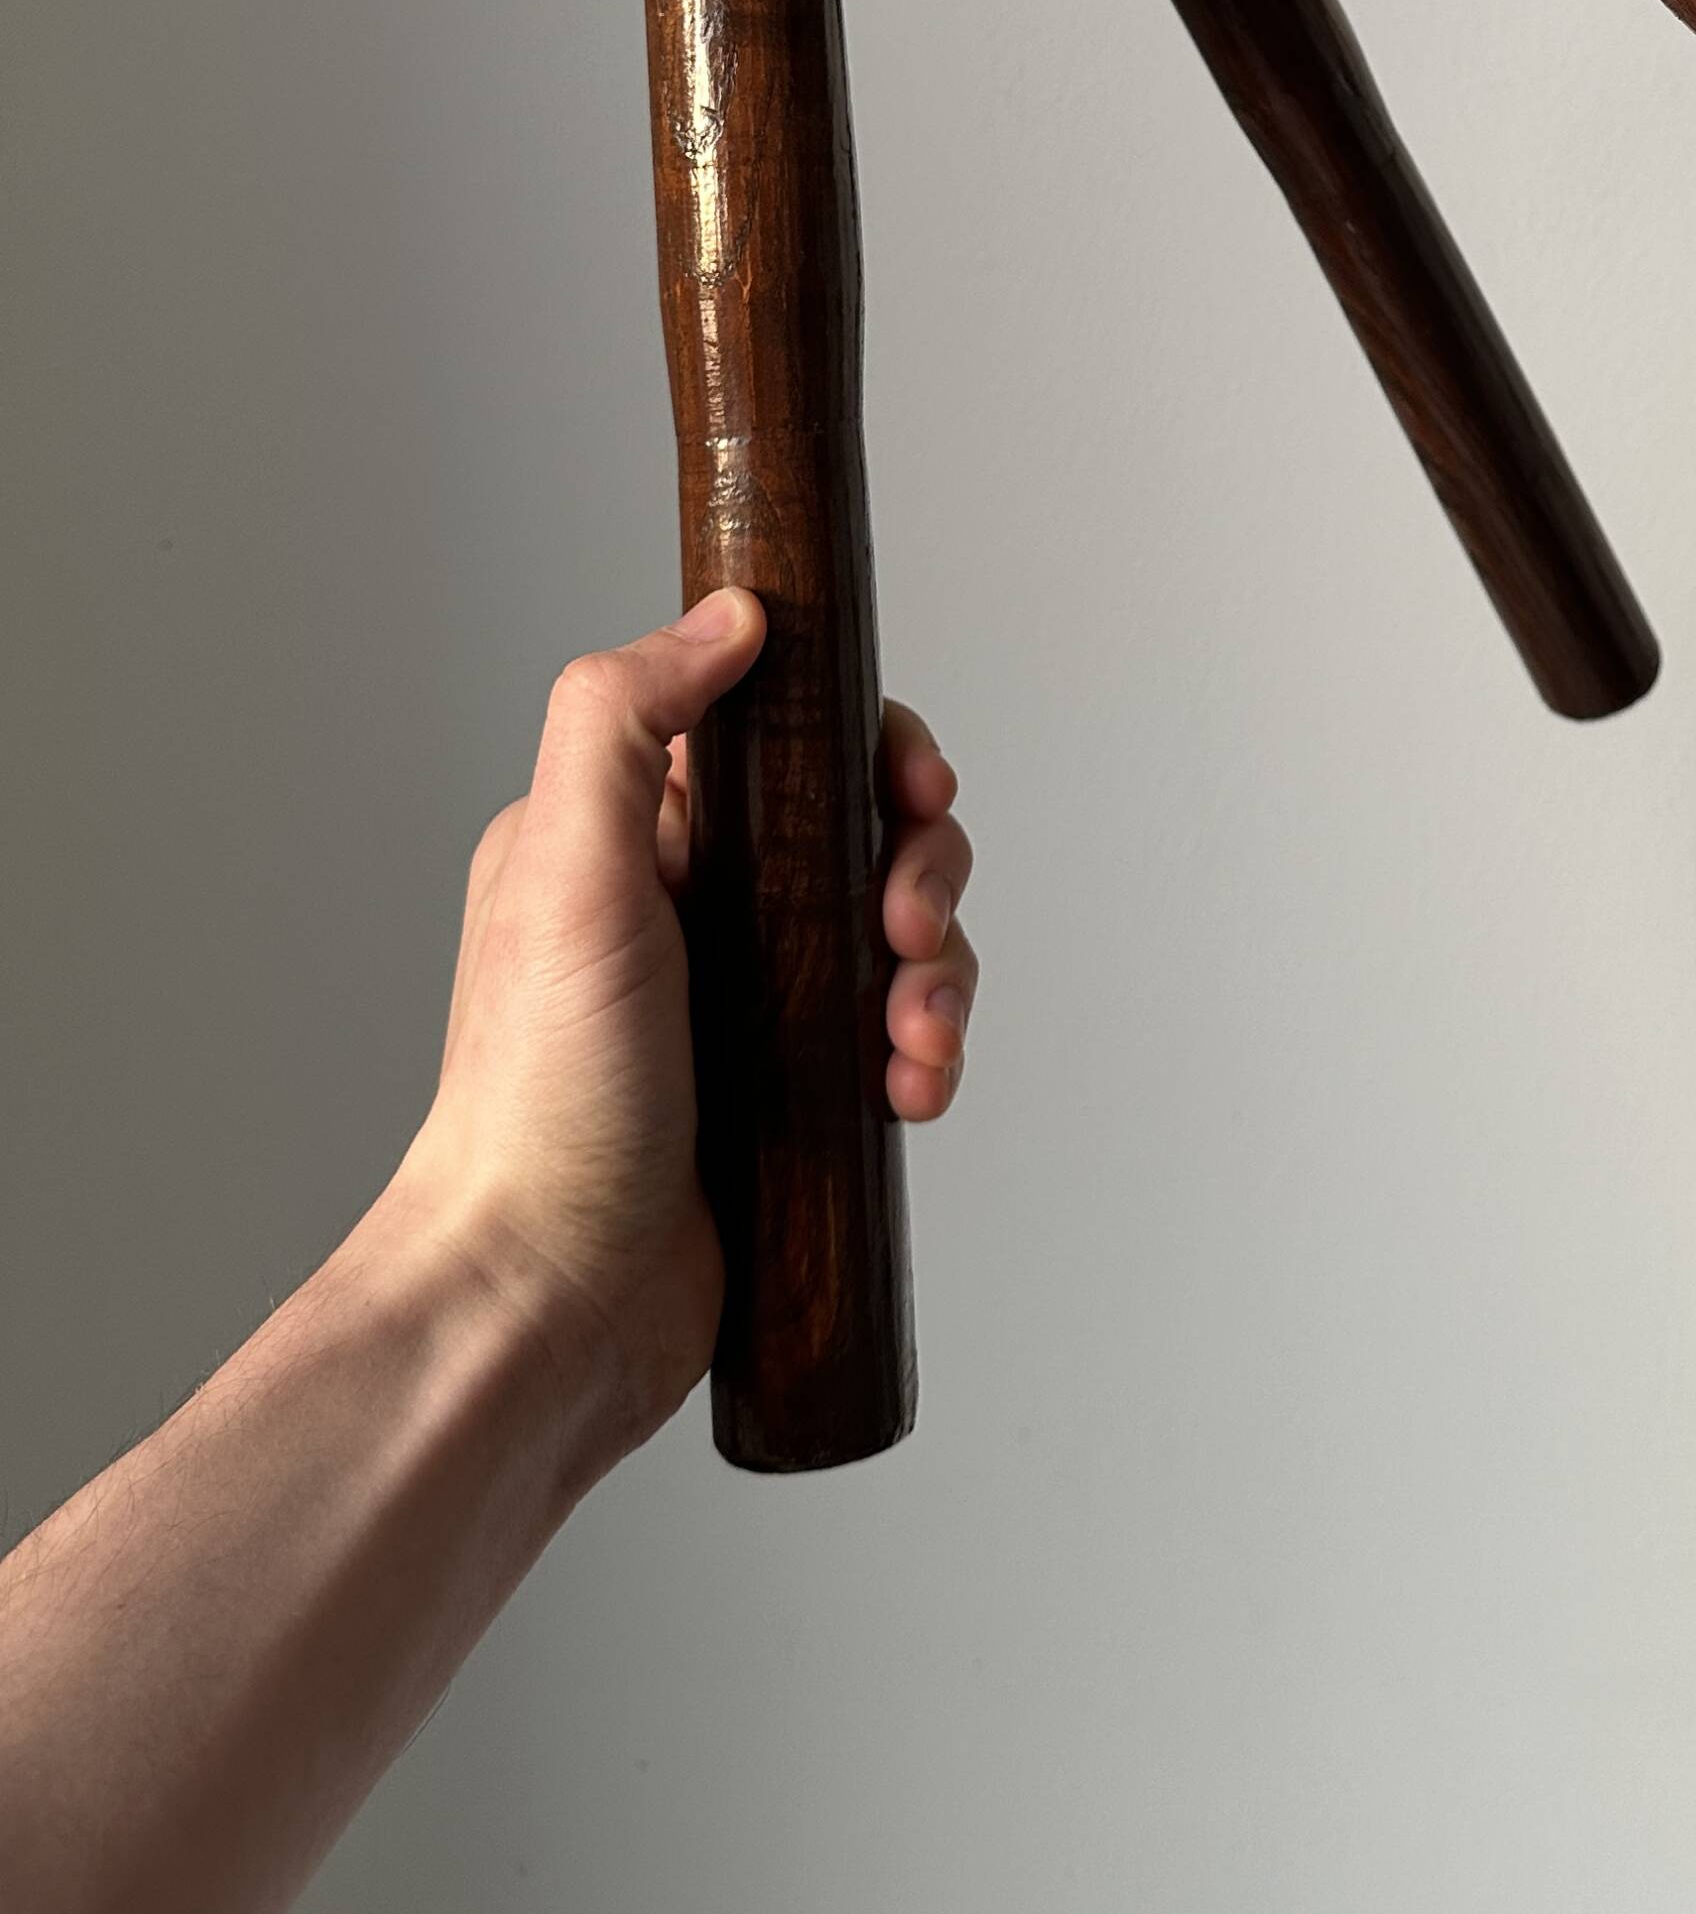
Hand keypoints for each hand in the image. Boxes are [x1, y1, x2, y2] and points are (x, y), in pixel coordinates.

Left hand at [394, 590, 978, 1454]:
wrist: (547, 1300)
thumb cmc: (539, 1097)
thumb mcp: (565, 871)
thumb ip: (626, 717)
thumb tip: (732, 613)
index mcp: (631, 836)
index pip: (787, 734)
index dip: (871, 747)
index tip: (910, 789)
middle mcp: (695, 908)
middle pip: (868, 828)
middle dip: (920, 867)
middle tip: (903, 926)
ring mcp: (751, 1003)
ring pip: (904, 934)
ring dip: (938, 970)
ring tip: (912, 1036)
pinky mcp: (795, 1092)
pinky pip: (905, 1035)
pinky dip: (930, 1050)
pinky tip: (909, 1092)